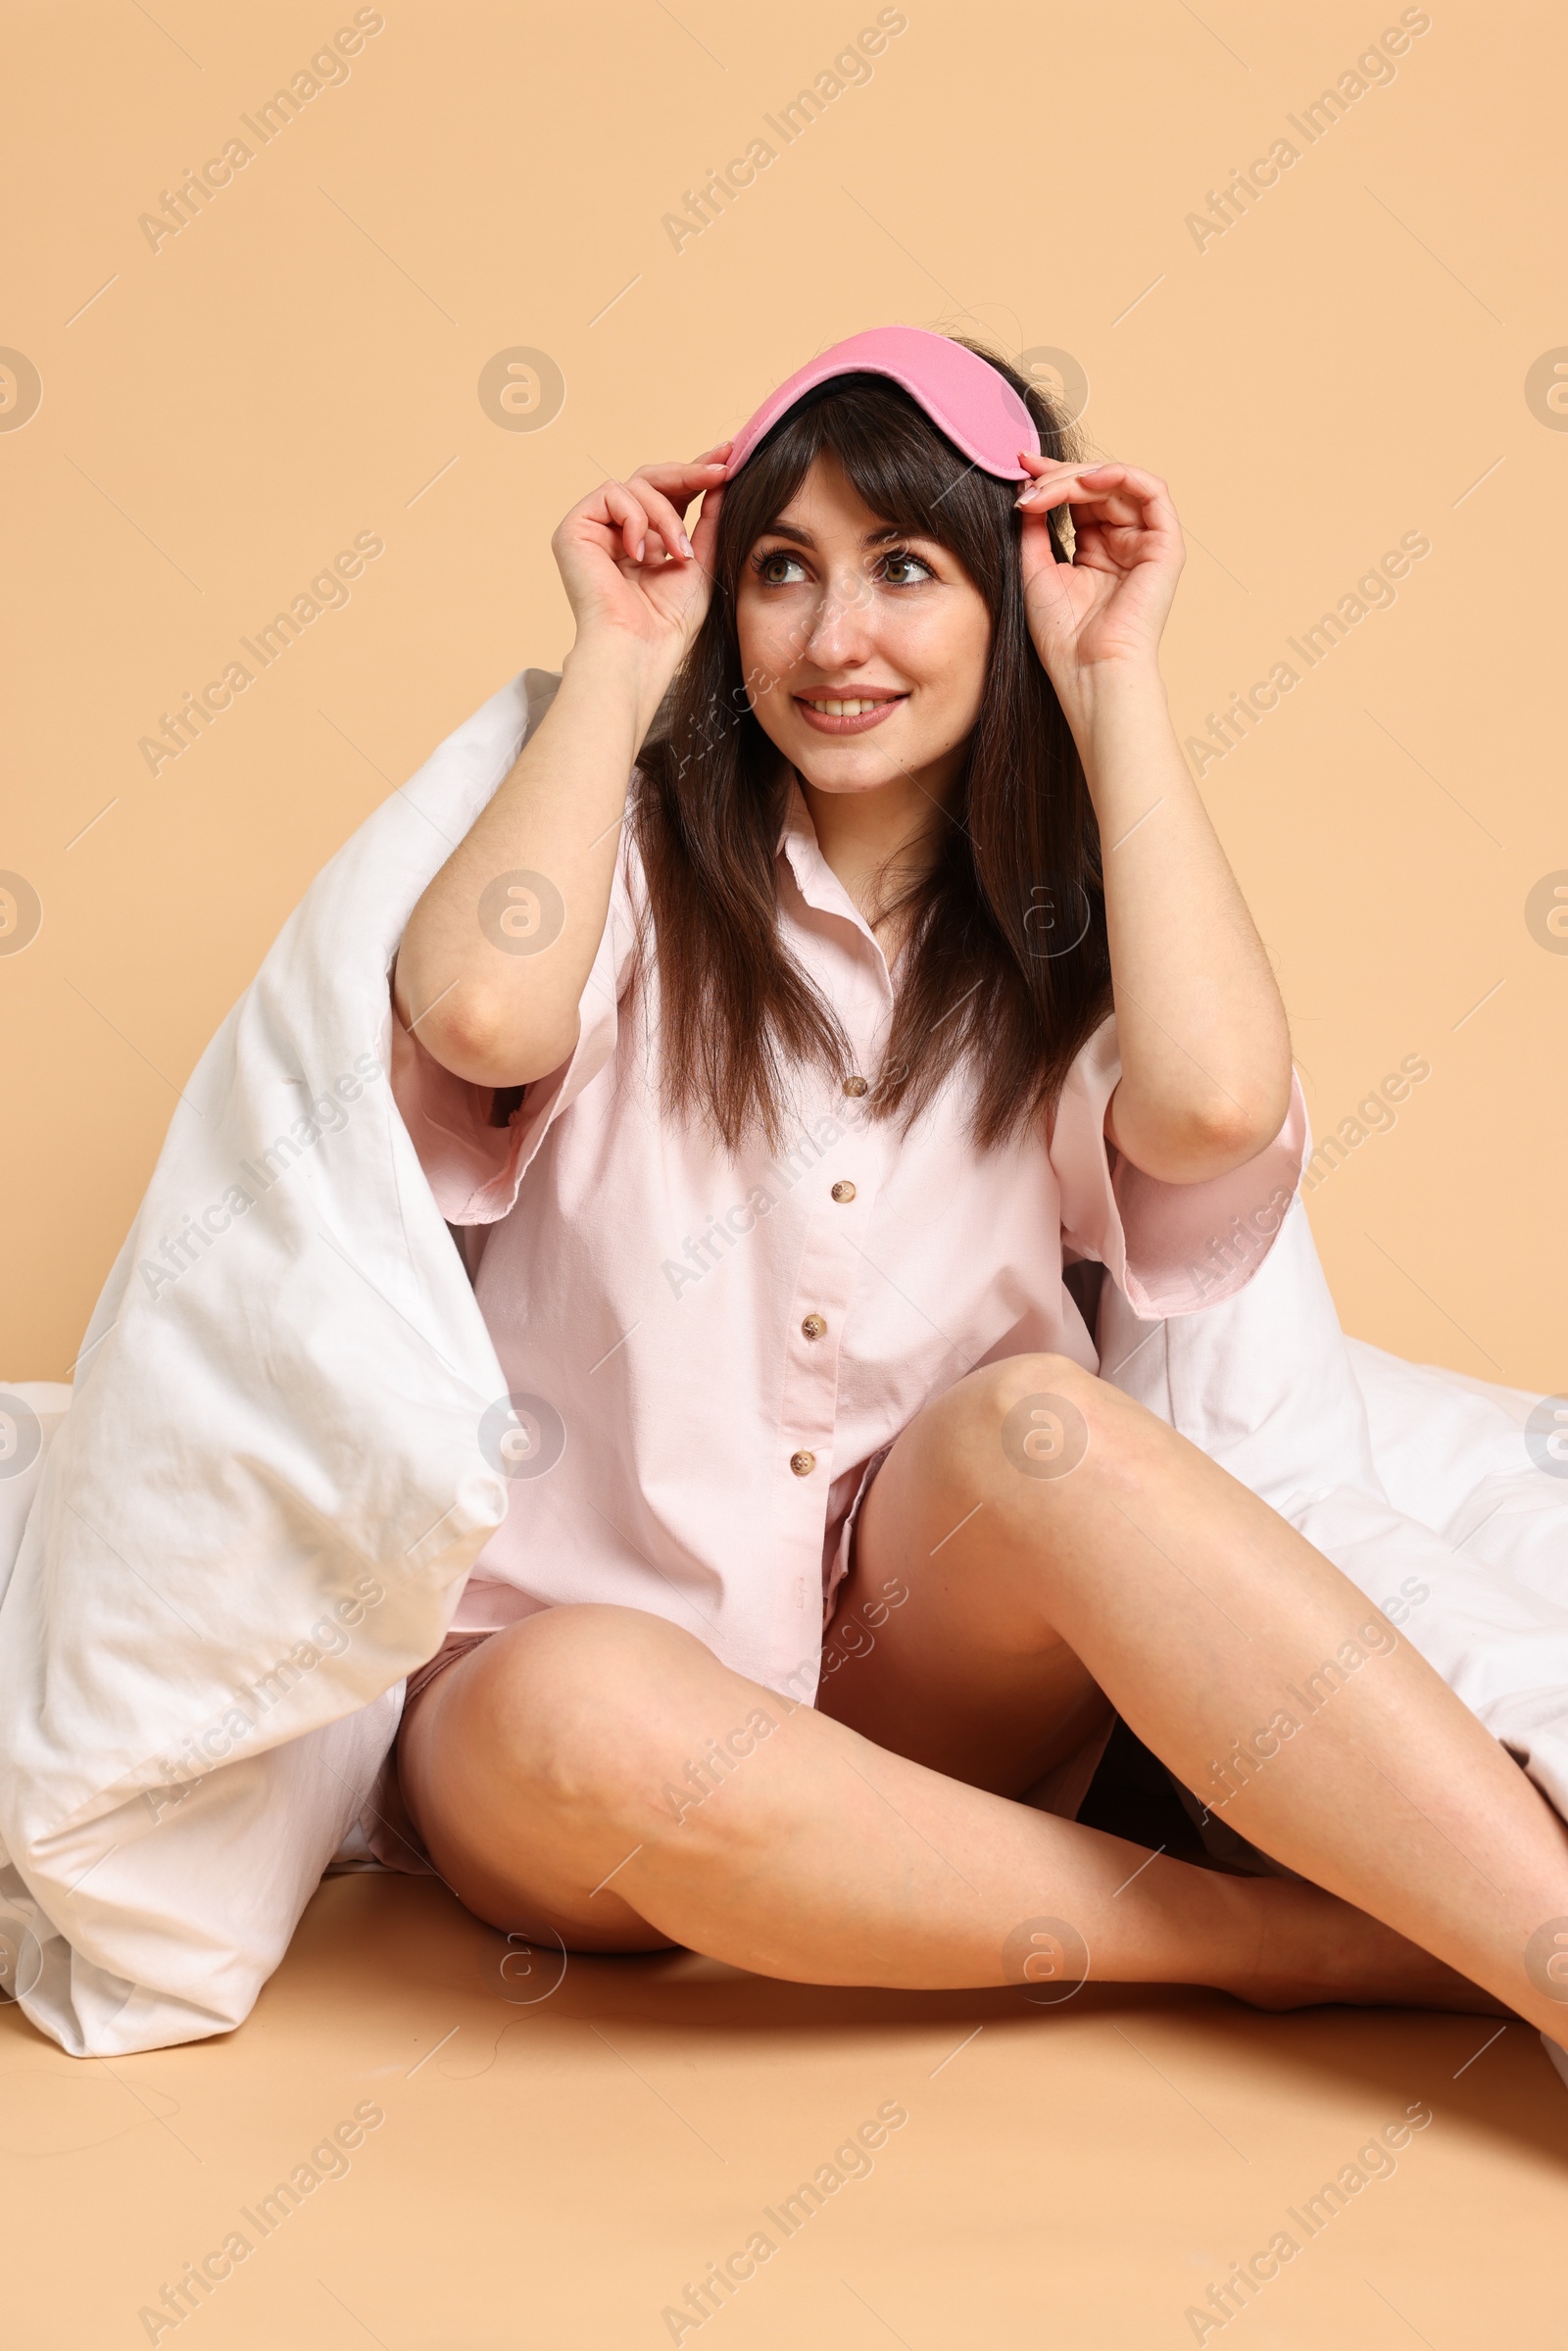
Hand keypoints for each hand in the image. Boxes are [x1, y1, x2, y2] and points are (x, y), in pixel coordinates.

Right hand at [551, 442, 730, 681]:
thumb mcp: (701, 561)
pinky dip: (635, 519)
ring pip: (636, 485)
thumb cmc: (669, 623)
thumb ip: (708, 519)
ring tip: (677, 553)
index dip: (697, 473)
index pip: (670, 494)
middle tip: (721, 473)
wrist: (639, 650)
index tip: (729, 456)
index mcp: (646, 541)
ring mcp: (594, 530)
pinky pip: (611, 494)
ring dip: (665, 516)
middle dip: (689, 474)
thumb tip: (720, 478)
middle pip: (651, 479)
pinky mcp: (573, 530)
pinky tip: (641, 554)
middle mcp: (617, 532)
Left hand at [1013, 454, 1184, 702]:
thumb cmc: (1063, 636)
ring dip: (1080, 476)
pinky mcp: (1166, 545)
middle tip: (1028, 476)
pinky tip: (1086, 481)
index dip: (1050, 478)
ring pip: (1118, 483)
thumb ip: (1034, 527)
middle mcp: (1123, 543)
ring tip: (1049, 486)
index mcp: (1096, 550)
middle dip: (1059, 475)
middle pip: (1096, 487)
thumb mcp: (1036, 569)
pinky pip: (1152, 491)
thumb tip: (1027, 486)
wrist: (1088, 670)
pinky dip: (1121, 476)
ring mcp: (1146, 543)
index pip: (1077, 500)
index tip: (1019, 466)